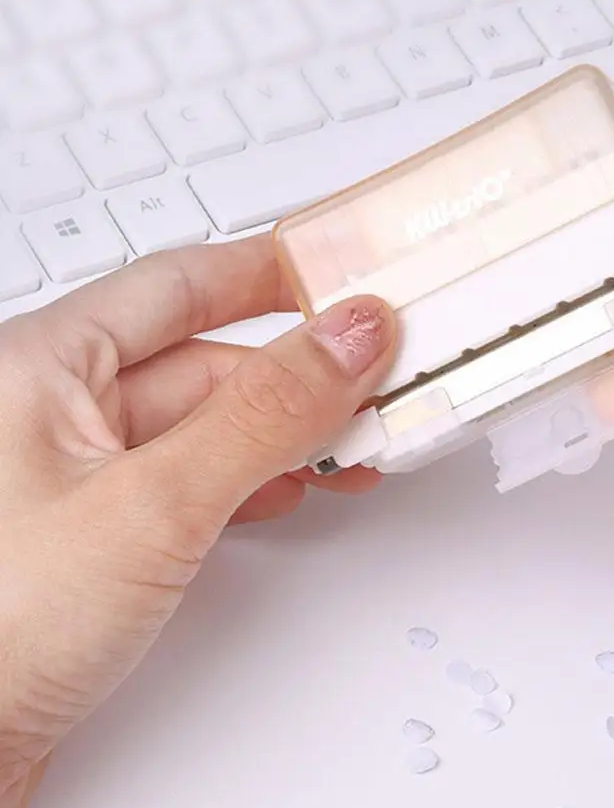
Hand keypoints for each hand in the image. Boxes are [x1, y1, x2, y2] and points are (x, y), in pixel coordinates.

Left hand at [0, 234, 396, 807]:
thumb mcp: (153, 503)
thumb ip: (262, 414)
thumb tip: (347, 340)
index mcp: (43, 366)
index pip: (180, 284)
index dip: (269, 272)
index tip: (342, 272)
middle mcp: (58, 413)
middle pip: (205, 362)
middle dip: (297, 375)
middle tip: (377, 379)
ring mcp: (82, 478)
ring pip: (206, 427)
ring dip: (285, 434)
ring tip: (355, 444)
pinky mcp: (101, 535)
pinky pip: (194, 480)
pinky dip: (252, 482)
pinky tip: (288, 494)